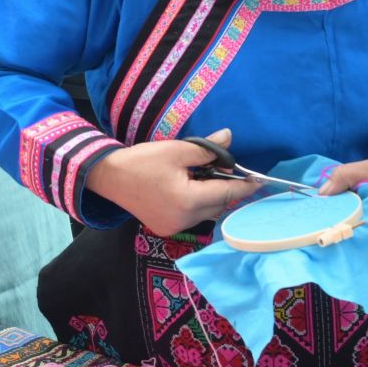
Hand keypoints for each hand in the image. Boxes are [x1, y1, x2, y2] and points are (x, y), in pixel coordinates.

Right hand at [86, 132, 261, 236]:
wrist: (108, 177)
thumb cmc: (141, 161)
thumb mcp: (176, 150)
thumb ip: (206, 149)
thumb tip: (229, 137)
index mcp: (189, 201)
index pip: (227, 193)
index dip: (245, 185)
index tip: (259, 180)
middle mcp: (186, 219)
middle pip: (219, 204)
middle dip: (225, 187)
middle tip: (222, 170)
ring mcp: (177, 227)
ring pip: (208, 212)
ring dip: (212, 196)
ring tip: (202, 178)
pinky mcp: (168, 229)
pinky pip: (194, 216)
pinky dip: (198, 204)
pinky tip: (189, 189)